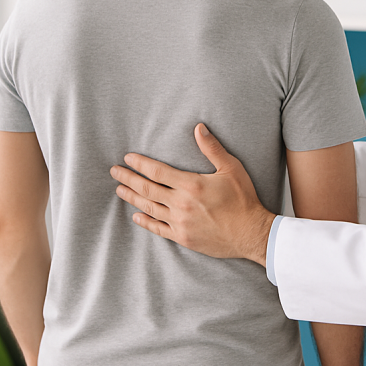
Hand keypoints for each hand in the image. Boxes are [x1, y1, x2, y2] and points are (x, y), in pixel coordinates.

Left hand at [110, 123, 275, 264]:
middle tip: (114, 171)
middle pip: (147, 189)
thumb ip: (212, 148)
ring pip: (149, 208)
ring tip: (119, 189)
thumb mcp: (231, 168)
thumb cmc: (243, 199)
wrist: (251, 233)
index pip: (157, 172)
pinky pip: (158, 228)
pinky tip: (136, 216)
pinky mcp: (183, 237)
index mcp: (191, 185)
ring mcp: (180, 222)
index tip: (128, 158)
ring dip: (132, 198)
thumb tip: (199, 128)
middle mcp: (181, 204)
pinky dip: (145, 221)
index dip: (140, 164)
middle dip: (129, 179)